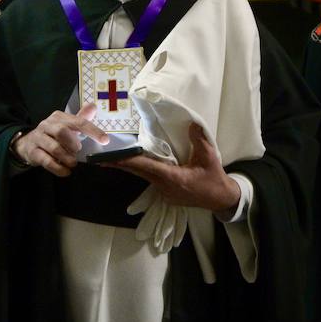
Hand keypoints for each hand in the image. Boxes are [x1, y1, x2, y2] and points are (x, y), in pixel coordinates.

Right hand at [12, 103, 107, 177]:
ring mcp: (39, 138)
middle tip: (79, 150)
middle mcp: (47, 125)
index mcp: (59, 117)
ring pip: (53, 147)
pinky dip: (58, 168)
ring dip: (66, 157)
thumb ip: (80, 118)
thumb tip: (93, 106)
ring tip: (73, 163)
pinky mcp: (33, 152)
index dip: (92, 131)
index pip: (78, 121)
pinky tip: (66, 172)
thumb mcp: (66, 124)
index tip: (105, 140)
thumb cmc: (52, 134)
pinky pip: (46, 161)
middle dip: (73, 142)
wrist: (27, 143)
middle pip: (61, 131)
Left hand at [111, 123, 240, 212]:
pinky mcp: (166, 194)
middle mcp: (165, 187)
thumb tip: (190, 123)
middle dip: (120, 164)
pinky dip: (142, 171)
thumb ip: (199, 139)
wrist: (219, 198)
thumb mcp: (210, 157)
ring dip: (130, 167)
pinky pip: (151, 180)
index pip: (146, 167)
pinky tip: (134, 164)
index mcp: (173, 178)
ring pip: (144, 176)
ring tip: (112, 159)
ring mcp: (164, 193)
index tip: (113, 157)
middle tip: (101, 158)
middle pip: (139, 173)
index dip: (129, 161)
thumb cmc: (214, 177)